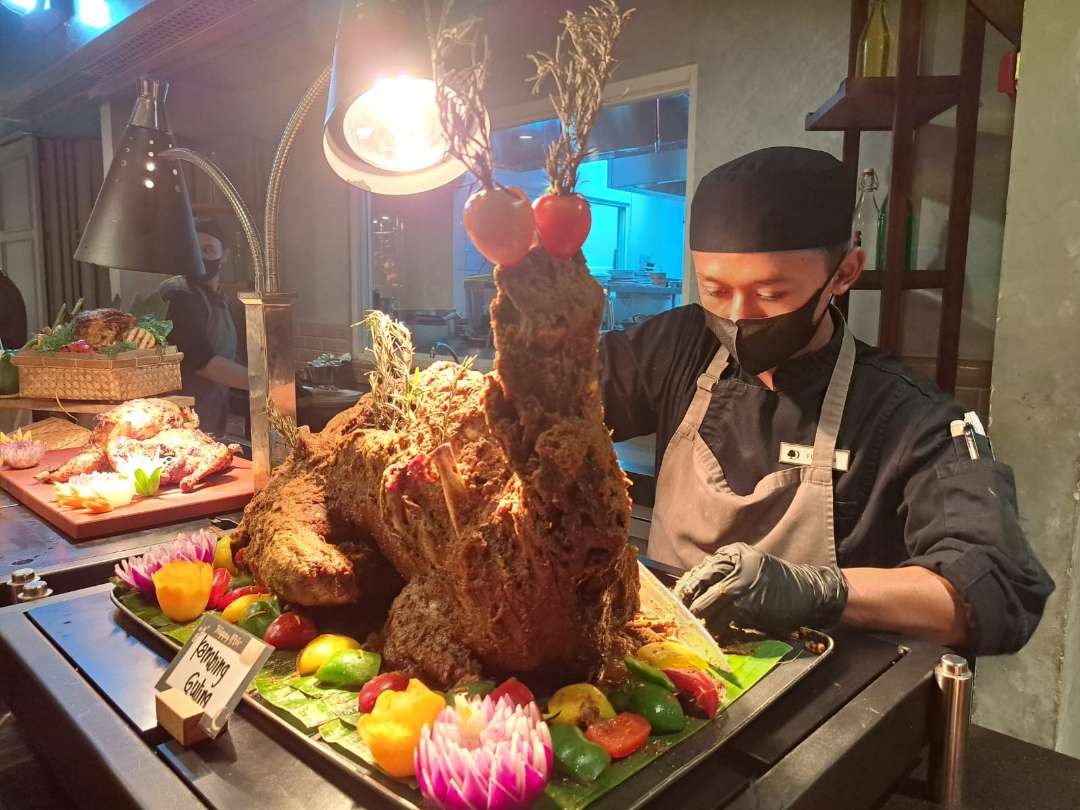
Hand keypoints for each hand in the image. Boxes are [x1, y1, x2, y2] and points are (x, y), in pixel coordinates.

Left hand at [673, 543, 847, 635]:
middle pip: (699, 584)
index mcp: (735, 553)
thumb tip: (697, 590)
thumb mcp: (752, 566)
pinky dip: (713, 630)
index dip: (687, 587)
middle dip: (687, 603)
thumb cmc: (778, 583)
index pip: (702, 569)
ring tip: (690, 629)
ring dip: (696, 620)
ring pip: (707, 605)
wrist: (809, 592)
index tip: (678, 600)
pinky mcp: (746, 606)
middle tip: (679, 617)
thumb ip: (728, 573)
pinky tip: (710, 637)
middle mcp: (735, 565)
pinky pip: (722, 621)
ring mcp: (740, 586)